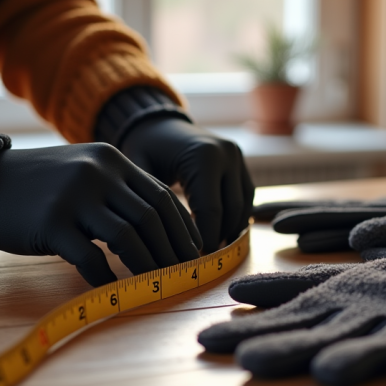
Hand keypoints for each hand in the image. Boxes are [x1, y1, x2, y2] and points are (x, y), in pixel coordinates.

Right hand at [0, 143, 201, 285]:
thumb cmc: (37, 185)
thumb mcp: (83, 173)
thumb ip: (118, 190)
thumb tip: (159, 225)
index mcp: (111, 160)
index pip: (162, 196)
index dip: (183, 228)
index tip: (194, 253)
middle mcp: (97, 173)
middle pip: (151, 217)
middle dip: (173, 251)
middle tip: (182, 275)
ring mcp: (74, 197)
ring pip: (128, 237)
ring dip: (147, 265)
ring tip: (154, 284)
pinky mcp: (51, 223)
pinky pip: (90, 258)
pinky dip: (106, 277)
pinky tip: (110, 289)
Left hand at [120, 117, 253, 252]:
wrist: (159, 124)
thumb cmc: (145, 148)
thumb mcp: (140, 172)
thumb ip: (149, 202)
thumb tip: (151, 243)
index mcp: (204, 157)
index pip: (211, 211)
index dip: (204, 239)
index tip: (190, 260)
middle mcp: (227, 155)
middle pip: (230, 212)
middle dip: (217, 239)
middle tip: (199, 262)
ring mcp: (238, 158)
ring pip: (242, 207)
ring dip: (228, 231)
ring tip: (209, 252)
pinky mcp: (242, 163)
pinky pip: (245, 198)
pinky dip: (235, 218)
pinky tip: (218, 234)